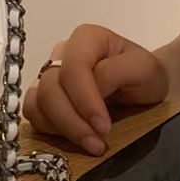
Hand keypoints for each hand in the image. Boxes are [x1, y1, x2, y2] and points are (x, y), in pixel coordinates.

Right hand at [23, 25, 168, 155]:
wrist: (144, 85)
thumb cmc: (145, 73)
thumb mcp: (142, 68)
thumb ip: (115, 72)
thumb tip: (91, 89)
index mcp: (87, 38)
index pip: (73, 69)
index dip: (85, 101)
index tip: (103, 126)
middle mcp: (63, 53)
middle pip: (50, 89)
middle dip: (72, 121)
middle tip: (97, 142)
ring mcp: (50, 74)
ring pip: (38, 104)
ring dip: (61, 129)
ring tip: (91, 142)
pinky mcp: (44, 97)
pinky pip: (35, 116)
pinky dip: (51, 131)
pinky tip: (76, 136)